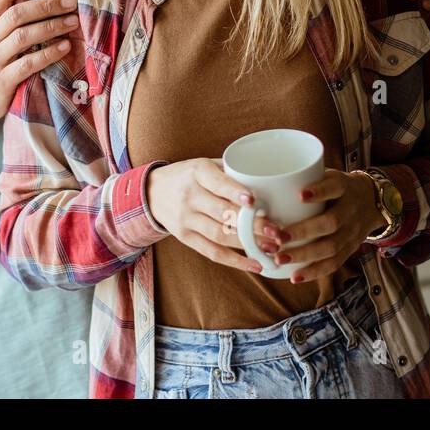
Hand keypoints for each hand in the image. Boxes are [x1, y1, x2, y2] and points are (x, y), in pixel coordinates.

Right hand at [0, 0, 80, 128]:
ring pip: (24, 36)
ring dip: (52, 26)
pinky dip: (49, 54)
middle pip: (17, 13)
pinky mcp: (2, 80)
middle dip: (47, 5)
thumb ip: (5, 18)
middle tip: (71, 2)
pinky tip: (65, 47)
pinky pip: (29, 63)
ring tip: (73, 22)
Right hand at [146, 158, 288, 273]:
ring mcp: (186, 219)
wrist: (152, 192)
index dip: (235, 192)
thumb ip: (231, 171)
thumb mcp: (204, 164)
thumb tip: (270, 182)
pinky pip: (212, 252)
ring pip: (220, 235)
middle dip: (251, 224)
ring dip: (248, 244)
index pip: (217, 183)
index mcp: (198, 172)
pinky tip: (255, 264)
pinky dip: (235, 261)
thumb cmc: (189, 175)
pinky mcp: (185, 238)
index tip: (253, 200)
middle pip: (223, 213)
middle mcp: (190, 196)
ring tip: (272, 247)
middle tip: (277, 230)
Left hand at [268, 169, 383, 283]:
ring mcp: (352, 232)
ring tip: (280, 259)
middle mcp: (351, 210)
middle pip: (331, 223)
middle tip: (278, 237)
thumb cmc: (337, 187)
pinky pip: (334, 263)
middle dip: (304, 231)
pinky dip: (314, 272)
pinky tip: (295, 276)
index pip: (334, 188)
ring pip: (331, 247)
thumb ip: (305, 179)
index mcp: (344, 187)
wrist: (372, 201)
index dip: (319, 192)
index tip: (299, 195)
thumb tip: (264, 183)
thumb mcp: (329, 175)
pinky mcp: (350, 249)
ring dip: (305, 255)